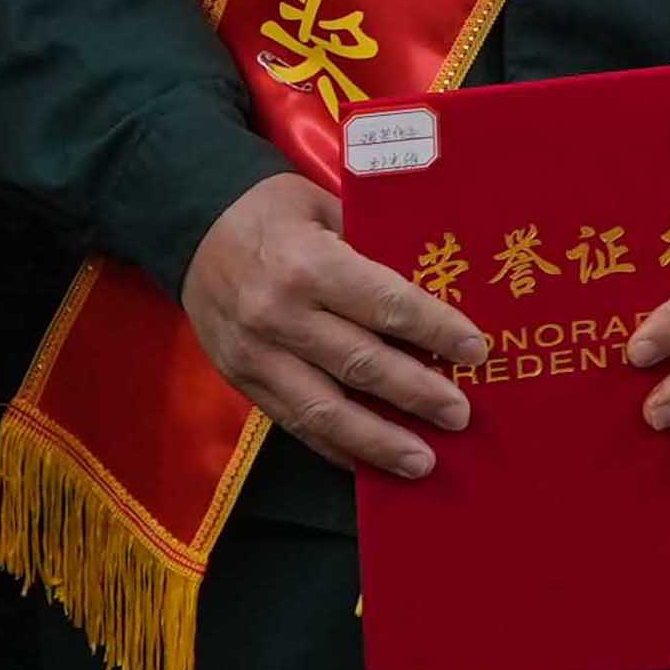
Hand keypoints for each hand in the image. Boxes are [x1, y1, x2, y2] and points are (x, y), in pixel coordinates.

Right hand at [179, 173, 480, 480]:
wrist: (193, 228)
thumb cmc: (273, 211)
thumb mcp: (326, 207)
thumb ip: (373, 248)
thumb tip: (435, 291)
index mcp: (309, 265)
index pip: (384, 305)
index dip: (435, 331)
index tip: (476, 351)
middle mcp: (280, 316)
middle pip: (360, 365)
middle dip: (417, 394)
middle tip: (461, 414)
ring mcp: (256, 355)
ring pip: (324, 411)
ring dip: (378, 441)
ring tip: (422, 461)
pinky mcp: (242, 381)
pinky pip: (294, 423)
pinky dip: (335, 447)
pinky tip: (369, 463)